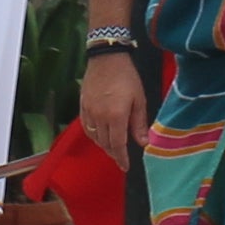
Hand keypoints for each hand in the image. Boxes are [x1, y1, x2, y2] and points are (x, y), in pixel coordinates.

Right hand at [78, 50, 145, 164]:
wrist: (106, 58)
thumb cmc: (127, 77)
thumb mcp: (139, 99)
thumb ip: (139, 123)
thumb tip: (142, 143)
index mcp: (116, 116)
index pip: (118, 145)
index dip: (122, 158)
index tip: (125, 167)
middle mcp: (100, 117)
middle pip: (105, 143)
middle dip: (113, 153)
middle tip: (121, 159)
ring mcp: (89, 112)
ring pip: (95, 137)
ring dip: (104, 145)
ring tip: (112, 148)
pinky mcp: (82, 106)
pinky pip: (86, 127)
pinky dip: (94, 135)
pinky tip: (100, 135)